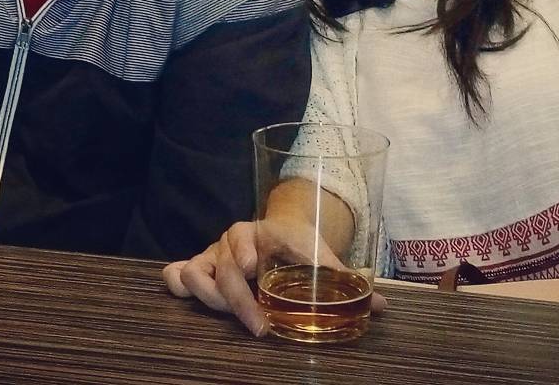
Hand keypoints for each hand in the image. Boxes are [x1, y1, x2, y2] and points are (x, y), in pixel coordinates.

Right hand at [163, 218, 385, 337]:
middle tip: (259, 327)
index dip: (243, 251)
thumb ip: (346, 282)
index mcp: (261, 231)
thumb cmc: (300, 245)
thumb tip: (381, 308)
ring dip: (208, 296)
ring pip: (194, 272)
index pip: (244, 235)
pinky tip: (188, 302)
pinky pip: (177, 274)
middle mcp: (232, 242)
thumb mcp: (321, 256)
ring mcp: (213, 256)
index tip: (250, 270)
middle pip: (223, 268)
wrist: (281, 231)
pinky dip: (178, 286)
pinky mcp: (202, 270)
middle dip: (237, 299)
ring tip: (231, 318)